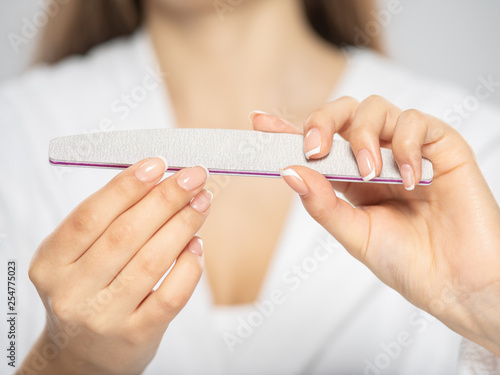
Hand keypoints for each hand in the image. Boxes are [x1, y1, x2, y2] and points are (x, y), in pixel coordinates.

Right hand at [22, 158, 211, 374]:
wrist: (82, 356)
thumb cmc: (88, 293)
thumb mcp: (78, 259)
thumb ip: (108, 223)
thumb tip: (158, 182)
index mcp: (51, 263)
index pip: (90, 216)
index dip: (126, 186)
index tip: (157, 164)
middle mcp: (72, 291)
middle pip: (125, 234)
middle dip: (165, 199)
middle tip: (194, 177)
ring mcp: (103, 317)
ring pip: (151, 260)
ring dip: (183, 224)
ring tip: (202, 202)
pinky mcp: (135, 336)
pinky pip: (171, 295)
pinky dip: (189, 266)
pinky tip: (197, 245)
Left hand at [250, 96, 499, 355]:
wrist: (459, 283)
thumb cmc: (409, 262)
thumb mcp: (355, 235)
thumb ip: (323, 203)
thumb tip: (289, 171)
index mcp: (351, 179)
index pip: (316, 145)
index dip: (287, 129)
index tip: (258, 121)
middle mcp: (377, 158)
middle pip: (343, 114)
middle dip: (323, 123)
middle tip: (315, 151)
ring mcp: (408, 149)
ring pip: (375, 109)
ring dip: (364, 138)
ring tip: (370, 175)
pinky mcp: (441, 145)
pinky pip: (416, 122)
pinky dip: (406, 145)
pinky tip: (410, 179)